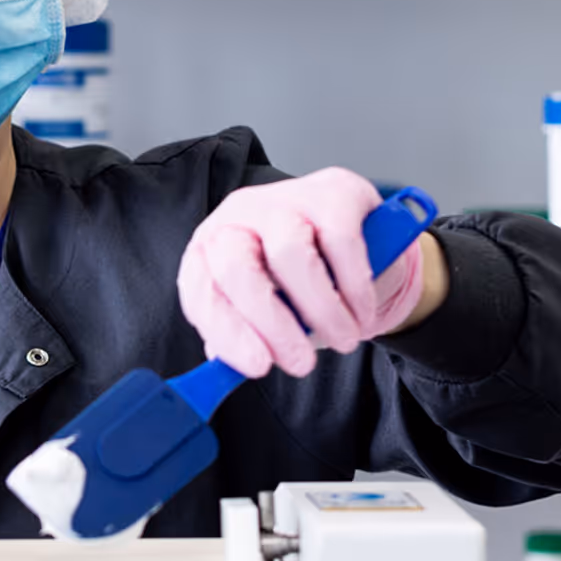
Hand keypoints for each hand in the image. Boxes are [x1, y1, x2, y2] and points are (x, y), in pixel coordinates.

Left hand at [177, 168, 425, 378]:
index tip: (257, 366)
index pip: (200, 288)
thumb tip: (227, 368)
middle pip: (237, 267)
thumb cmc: (295, 273)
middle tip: (301, 362)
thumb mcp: (265, 305)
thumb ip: (244, 333)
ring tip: (344, 339)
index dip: (226, 331)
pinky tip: (361, 311)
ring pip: (292, 255)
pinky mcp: (331, 192)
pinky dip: (355, 288)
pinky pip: (340, 243)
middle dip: (272, 324)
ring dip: (322, 310)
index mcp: (210, 247)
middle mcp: (237, 216)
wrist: (353, 229)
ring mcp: (283, 199)